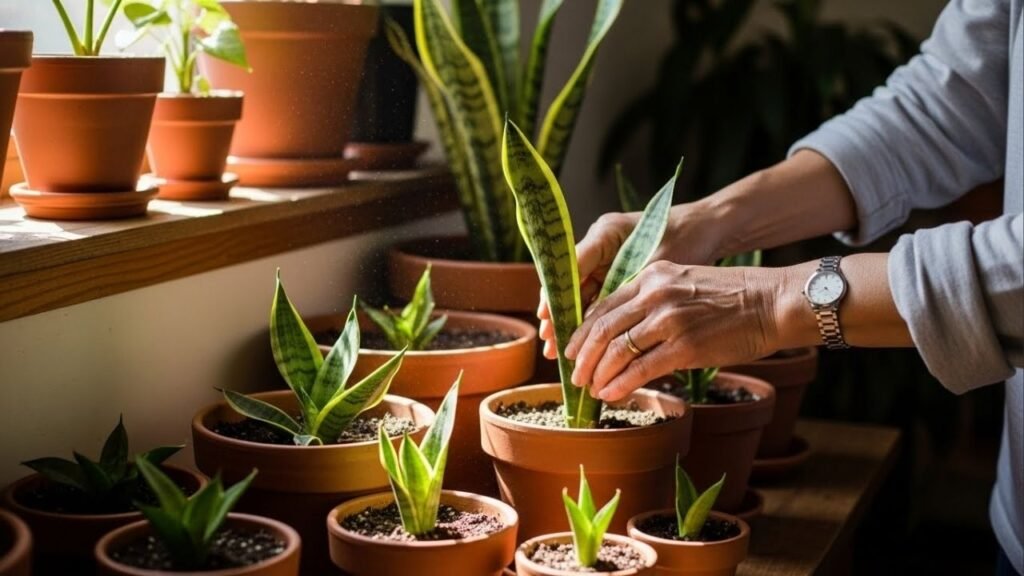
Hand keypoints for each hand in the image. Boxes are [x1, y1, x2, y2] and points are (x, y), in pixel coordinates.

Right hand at [537, 207, 719, 359]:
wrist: (707, 229)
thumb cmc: (687, 240)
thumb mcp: (659, 268)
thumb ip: (629, 292)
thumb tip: (602, 326)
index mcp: (606, 234)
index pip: (571, 266)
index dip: (557, 295)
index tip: (548, 319)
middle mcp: (599, 246)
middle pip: (569, 284)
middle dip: (559, 316)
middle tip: (550, 346)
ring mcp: (605, 260)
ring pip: (579, 296)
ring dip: (570, 324)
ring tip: (557, 353)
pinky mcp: (614, 274)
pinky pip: (596, 300)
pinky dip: (589, 323)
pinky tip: (581, 346)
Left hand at [564, 261, 783, 401]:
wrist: (772, 302)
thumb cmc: (735, 297)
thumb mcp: (685, 284)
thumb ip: (655, 303)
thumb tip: (629, 335)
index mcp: (651, 276)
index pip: (604, 305)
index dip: (583, 331)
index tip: (575, 349)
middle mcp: (654, 294)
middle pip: (603, 328)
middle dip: (583, 355)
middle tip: (575, 374)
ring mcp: (668, 320)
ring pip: (616, 350)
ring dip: (599, 373)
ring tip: (591, 388)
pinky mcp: (684, 346)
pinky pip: (640, 368)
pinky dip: (620, 384)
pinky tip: (611, 394)